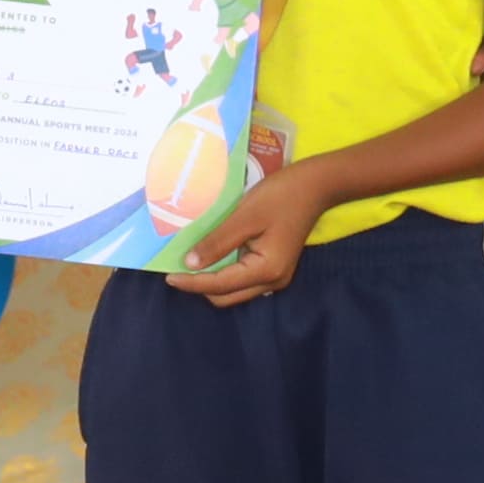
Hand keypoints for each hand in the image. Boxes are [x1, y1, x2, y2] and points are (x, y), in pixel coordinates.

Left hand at [171, 124, 326, 305]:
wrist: (315, 186)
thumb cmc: (281, 196)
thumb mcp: (244, 216)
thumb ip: (217, 242)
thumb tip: (190, 264)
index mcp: (266, 271)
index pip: (219, 286)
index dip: (192, 282)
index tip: (168, 276)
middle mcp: (272, 281)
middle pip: (226, 296)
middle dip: (200, 286)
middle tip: (176, 267)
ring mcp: (275, 276)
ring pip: (233, 290)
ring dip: (211, 280)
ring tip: (189, 262)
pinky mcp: (274, 267)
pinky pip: (242, 278)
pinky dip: (224, 271)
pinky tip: (210, 255)